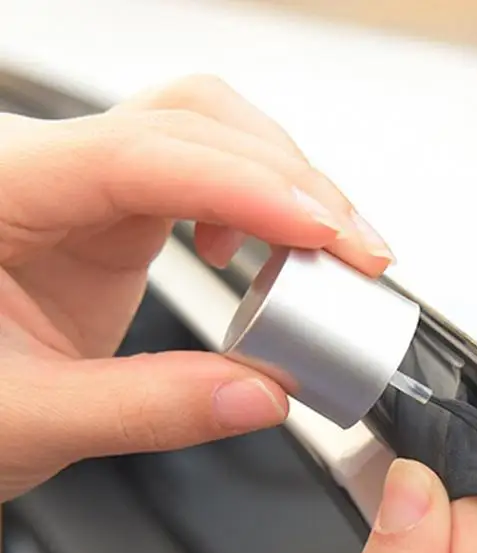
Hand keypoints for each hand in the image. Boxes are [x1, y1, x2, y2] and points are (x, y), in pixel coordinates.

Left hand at [0, 75, 393, 500]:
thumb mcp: (26, 420)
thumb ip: (148, 410)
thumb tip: (262, 395)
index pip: (141, 156)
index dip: (245, 188)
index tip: (324, 233)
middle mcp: (47, 172)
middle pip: (193, 120)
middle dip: (293, 179)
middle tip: (356, 250)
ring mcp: (84, 190)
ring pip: (208, 134)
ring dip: (287, 183)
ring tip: (333, 252)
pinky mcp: (112, 218)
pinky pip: (204, 180)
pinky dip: (258, 208)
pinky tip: (265, 254)